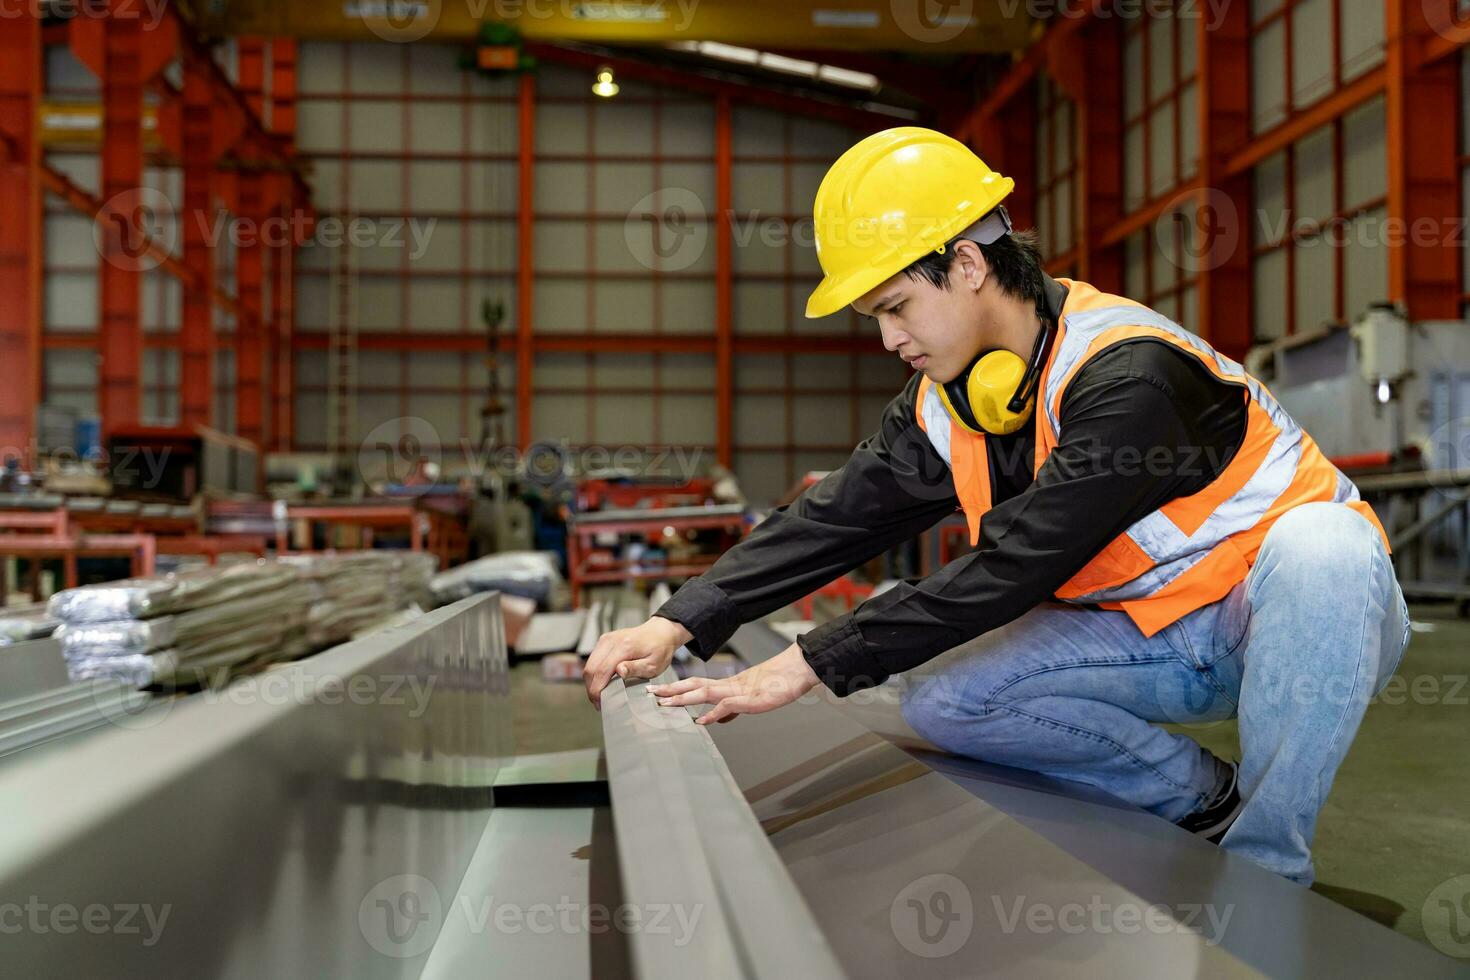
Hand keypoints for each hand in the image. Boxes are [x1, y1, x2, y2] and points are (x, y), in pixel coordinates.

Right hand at [583, 616, 692, 709]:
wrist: (660, 633)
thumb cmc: (659, 650)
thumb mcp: (654, 664)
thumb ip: (636, 668)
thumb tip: (619, 671)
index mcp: (624, 646)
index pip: (602, 671)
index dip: (597, 690)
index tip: (600, 703)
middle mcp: (611, 641)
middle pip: (591, 668)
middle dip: (592, 688)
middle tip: (598, 703)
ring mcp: (606, 640)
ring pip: (589, 665)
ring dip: (591, 682)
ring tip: (599, 696)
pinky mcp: (604, 641)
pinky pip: (593, 660)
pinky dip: (594, 674)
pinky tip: (601, 684)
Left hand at [648, 643, 819, 724]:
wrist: (797, 672)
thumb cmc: (777, 684)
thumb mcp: (750, 700)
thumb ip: (732, 709)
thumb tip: (716, 719)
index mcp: (727, 686)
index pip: (695, 685)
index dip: (675, 689)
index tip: (656, 692)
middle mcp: (728, 686)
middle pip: (693, 686)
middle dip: (670, 690)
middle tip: (648, 692)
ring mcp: (738, 691)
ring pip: (705, 692)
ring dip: (684, 698)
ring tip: (665, 704)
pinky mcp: (751, 699)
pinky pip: (728, 706)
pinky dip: (712, 713)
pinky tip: (701, 721)